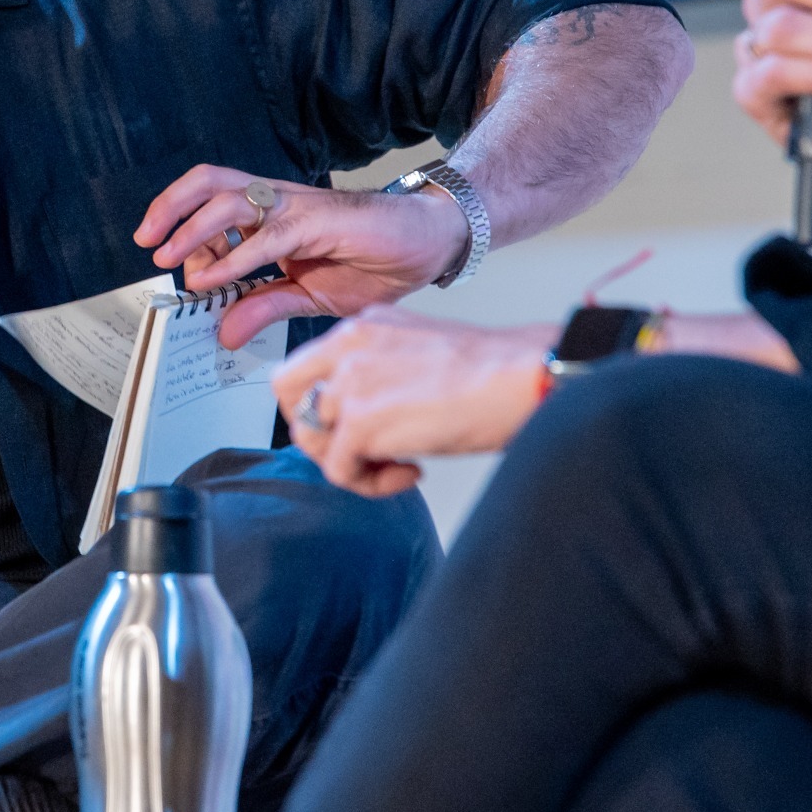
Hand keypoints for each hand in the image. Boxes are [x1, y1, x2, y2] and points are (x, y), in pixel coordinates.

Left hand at [133, 165, 469, 347]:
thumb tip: (224, 333)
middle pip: (209, 184)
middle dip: (170, 206)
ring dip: (191, 227)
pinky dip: (233, 259)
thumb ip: (264, 308)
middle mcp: (277, 204)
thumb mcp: (308, 297)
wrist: (428, 244)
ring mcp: (296, 209)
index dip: (186, 233)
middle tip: (147, 240)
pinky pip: (266, 237)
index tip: (174, 269)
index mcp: (271, 218)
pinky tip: (212, 280)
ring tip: (167, 255)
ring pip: (228, 200)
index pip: (213, 210)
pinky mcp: (318, 222)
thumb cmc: (374, 262)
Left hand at [271, 307, 555, 496]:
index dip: (319, 404)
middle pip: (287, 396)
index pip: (304, 366)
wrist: (523, 375)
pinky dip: (371, 484)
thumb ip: (378, 373)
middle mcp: (347, 347)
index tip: (349, 425)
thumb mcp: (417, 353)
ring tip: (396, 464)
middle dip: (315, 431)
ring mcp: (350, 383)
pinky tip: (412, 471)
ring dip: (351, 463)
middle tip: (355, 450)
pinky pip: (339, 471)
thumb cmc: (492, 371)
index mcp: (362, 326)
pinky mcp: (360, 421)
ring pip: (312, 439)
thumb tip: (358, 417)